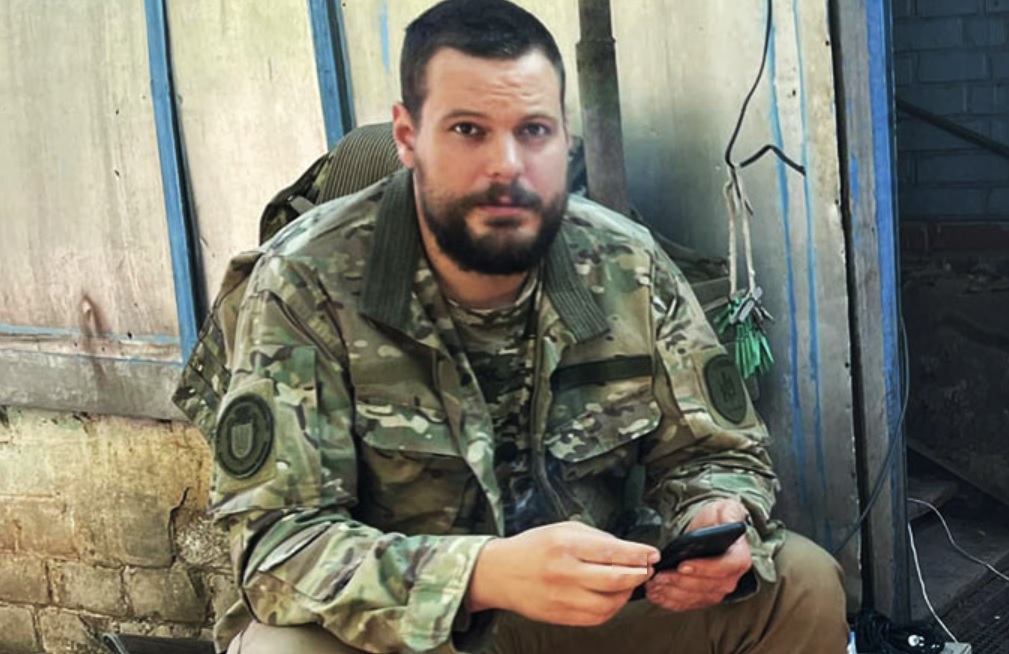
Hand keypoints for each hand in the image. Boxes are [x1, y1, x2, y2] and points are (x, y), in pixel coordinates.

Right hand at [467, 521, 658, 625]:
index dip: (638, 554)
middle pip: (617, 579)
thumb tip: (628, 550)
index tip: (652, 554)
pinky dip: (612, 607)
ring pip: (611, 603)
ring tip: (630, 582)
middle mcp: (565, 572)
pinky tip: (614, 596)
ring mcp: (563, 598)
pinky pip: (597, 617)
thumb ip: (596, 538)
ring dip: (628, 593)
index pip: (613, 551)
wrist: (499, 573)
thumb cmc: (533, 547)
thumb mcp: (562, 529)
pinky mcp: (561, 616)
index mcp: (565, 545)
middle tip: (647, 569)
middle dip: (639, 574)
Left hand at [645, 498, 751, 611]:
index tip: (681, 565)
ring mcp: (716, 591)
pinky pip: (686, 603)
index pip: (723, 568)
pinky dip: (669, 601)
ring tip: (653, 584)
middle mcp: (730, 579)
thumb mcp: (727, 509)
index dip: (703, 568)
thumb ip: (731, 513)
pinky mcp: (702, 597)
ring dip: (672, 593)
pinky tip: (655, 594)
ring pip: (694, 597)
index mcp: (739, 558)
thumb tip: (729, 520)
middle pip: (705, 586)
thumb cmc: (717, 520)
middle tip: (659, 576)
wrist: (709, 531)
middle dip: (680, 582)